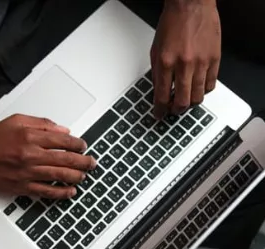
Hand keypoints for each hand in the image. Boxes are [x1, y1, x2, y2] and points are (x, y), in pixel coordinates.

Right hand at [0, 114, 95, 198]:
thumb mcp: (17, 121)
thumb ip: (42, 124)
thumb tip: (63, 130)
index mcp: (31, 137)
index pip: (64, 141)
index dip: (78, 144)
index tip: (83, 146)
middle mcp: (31, 155)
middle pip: (66, 159)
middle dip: (84, 162)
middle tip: (92, 163)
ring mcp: (27, 173)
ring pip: (60, 176)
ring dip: (77, 176)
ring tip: (84, 175)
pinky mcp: (22, 187)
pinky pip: (47, 192)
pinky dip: (61, 193)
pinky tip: (70, 192)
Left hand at [150, 0, 220, 118]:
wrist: (191, 5)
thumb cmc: (172, 23)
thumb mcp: (155, 49)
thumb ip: (157, 71)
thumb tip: (158, 90)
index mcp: (165, 62)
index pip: (161, 96)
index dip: (160, 110)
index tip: (159, 115)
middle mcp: (183, 64)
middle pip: (182, 101)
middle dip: (176, 110)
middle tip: (173, 110)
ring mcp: (201, 62)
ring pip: (198, 96)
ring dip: (190, 102)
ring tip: (185, 100)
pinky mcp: (215, 59)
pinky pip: (211, 84)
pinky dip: (204, 90)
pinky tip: (198, 87)